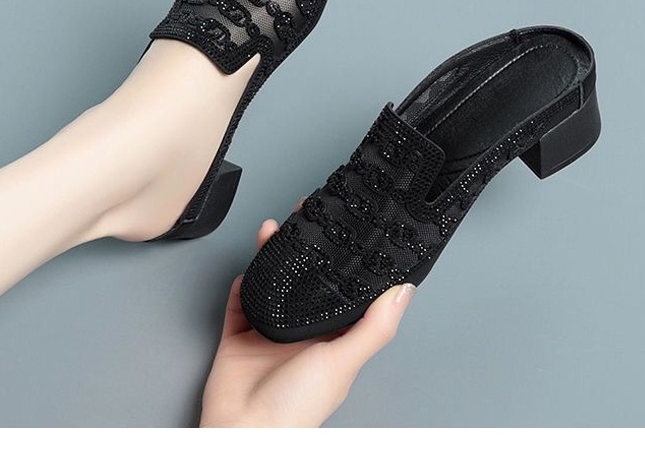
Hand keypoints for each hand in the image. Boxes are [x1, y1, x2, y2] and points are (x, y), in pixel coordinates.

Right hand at [199, 214, 415, 427]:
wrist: (241, 430)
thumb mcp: (342, 361)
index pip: (344, 290)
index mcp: (332, 338)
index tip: (350, 230)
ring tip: (274, 229)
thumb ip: (374, 327)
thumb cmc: (296, 407)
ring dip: (272, 254)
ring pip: (273, 281)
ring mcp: (270, 331)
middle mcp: (303, 331)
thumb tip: (404, 291)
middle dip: (306, 247)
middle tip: (306, 214)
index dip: (347, 261)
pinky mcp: (239, 335)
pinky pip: (242, 300)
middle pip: (306, 279)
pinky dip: (245, 282)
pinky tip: (251, 266)